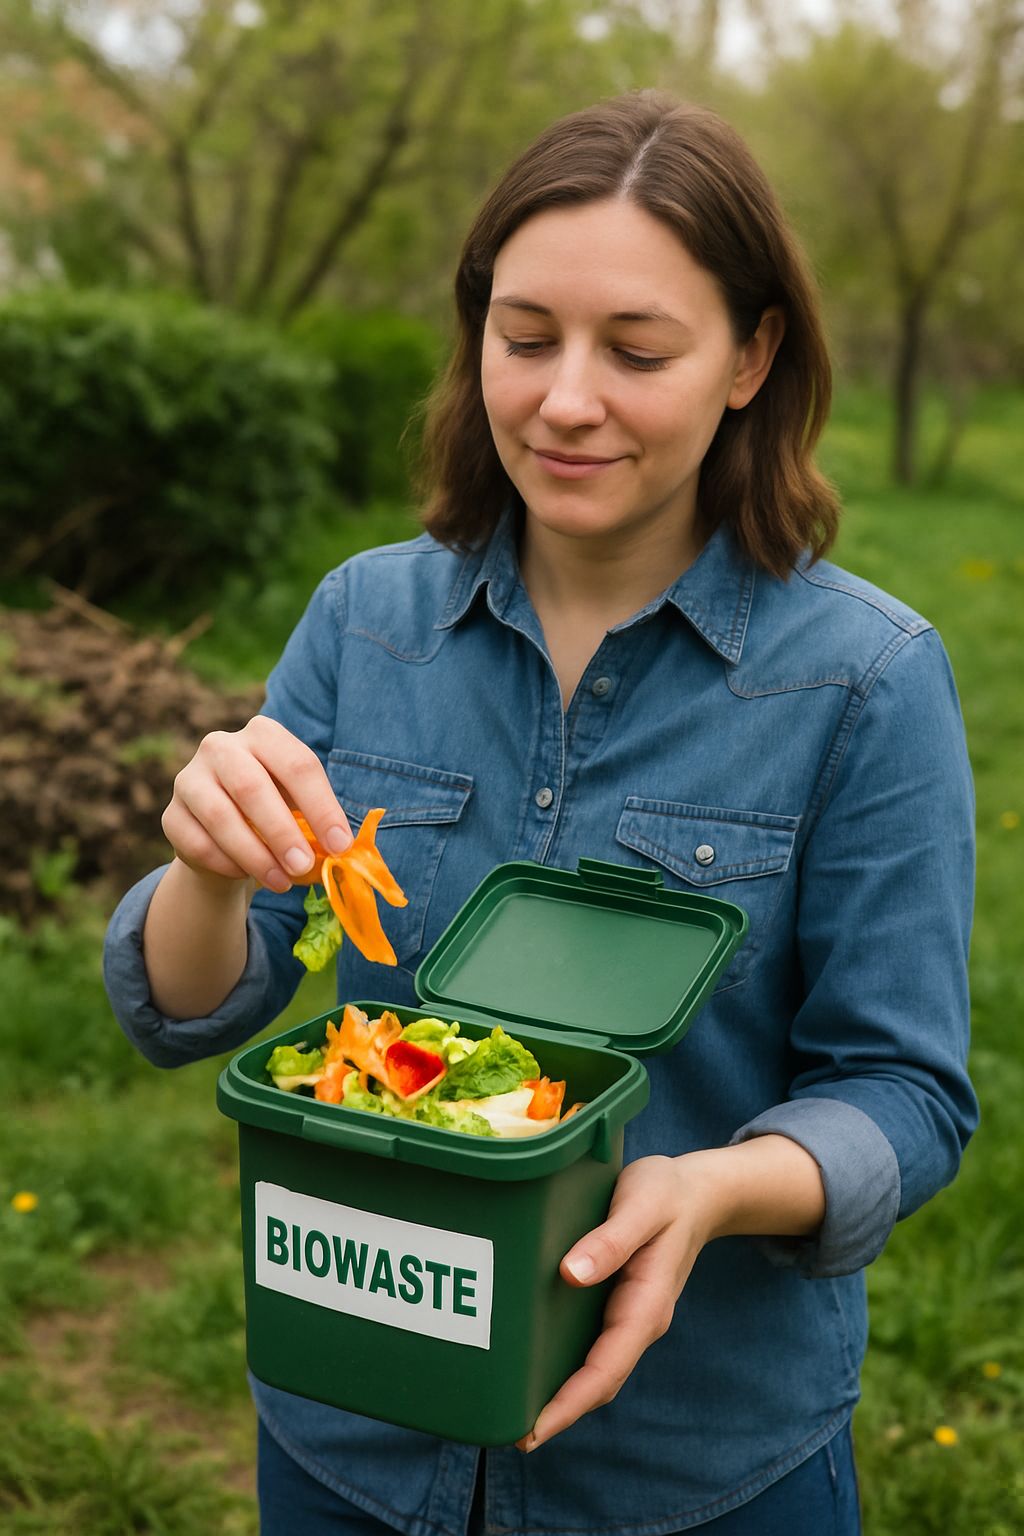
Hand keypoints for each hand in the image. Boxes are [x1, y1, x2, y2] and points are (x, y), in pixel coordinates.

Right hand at [162, 716, 351, 894]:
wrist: (227, 835)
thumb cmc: (275, 812)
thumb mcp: (299, 807)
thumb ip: (317, 822)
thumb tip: (341, 850)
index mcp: (263, 734)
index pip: (297, 764)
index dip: (322, 807)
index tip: (340, 845)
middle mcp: (221, 746)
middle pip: (251, 786)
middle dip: (282, 831)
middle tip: (305, 866)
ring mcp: (190, 778)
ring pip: (220, 816)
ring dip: (255, 855)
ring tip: (282, 882)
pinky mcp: (171, 814)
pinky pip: (197, 843)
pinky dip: (226, 864)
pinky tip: (246, 876)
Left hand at [516, 1153, 716, 1452]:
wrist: (698, 1191)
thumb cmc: (667, 1193)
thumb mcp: (642, 1206)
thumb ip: (611, 1240)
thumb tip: (571, 1273)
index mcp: (646, 1305)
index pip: (605, 1369)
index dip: (569, 1403)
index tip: (534, 1430)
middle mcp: (639, 1321)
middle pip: (599, 1381)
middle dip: (559, 1412)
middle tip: (510, 1434)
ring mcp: (629, 1316)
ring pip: (595, 1368)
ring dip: (560, 1394)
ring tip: (513, 1409)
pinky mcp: (618, 1304)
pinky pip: (592, 1346)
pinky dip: (566, 1365)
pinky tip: (534, 1362)